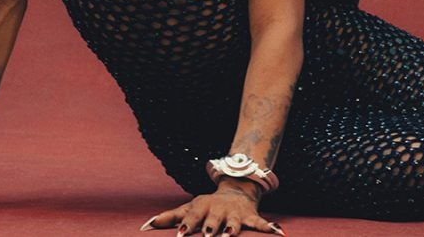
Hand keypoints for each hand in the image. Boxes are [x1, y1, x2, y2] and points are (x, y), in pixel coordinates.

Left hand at [141, 184, 284, 234]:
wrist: (235, 191)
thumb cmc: (206, 206)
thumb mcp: (188, 208)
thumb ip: (167, 218)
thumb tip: (143, 226)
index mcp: (202, 207)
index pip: (192, 215)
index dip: (187, 224)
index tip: (180, 235)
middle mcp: (218, 209)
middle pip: (213, 219)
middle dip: (211, 228)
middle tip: (208, 236)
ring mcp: (235, 213)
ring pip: (235, 222)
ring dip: (233, 228)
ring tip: (231, 235)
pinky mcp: (250, 217)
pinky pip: (261, 224)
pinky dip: (271, 229)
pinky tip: (280, 234)